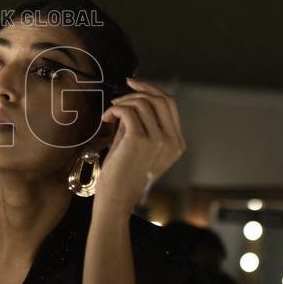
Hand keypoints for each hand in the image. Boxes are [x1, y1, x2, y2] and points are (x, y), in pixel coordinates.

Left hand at [94, 78, 185, 214]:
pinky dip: (114, 110)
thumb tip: (132, 99)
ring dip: (121, 103)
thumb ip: (140, 124)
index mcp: (176, 143)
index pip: (170, 104)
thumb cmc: (122, 176)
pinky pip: (128, 111)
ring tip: (109, 115)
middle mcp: (172, 142)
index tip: (133, 83)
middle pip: (160, 99)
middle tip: (117, 98)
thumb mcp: (138, 146)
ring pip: (142, 103)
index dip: (151, 89)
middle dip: (137, 91)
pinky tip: (106, 119)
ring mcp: (159, 141)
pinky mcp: (140, 141)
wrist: (116, 200)